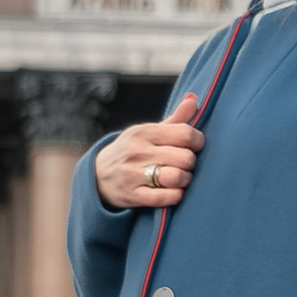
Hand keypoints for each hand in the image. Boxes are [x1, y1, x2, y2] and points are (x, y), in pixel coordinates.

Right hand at [94, 87, 204, 214]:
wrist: (98, 175)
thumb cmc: (132, 150)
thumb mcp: (148, 132)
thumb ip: (175, 119)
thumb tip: (194, 99)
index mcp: (144, 132)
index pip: (184, 133)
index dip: (198, 140)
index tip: (196, 145)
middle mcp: (138, 152)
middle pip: (184, 157)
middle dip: (191, 162)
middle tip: (186, 164)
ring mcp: (133, 175)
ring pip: (176, 177)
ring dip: (186, 179)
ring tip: (182, 178)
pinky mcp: (133, 195)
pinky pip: (165, 198)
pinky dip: (176, 195)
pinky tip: (175, 191)